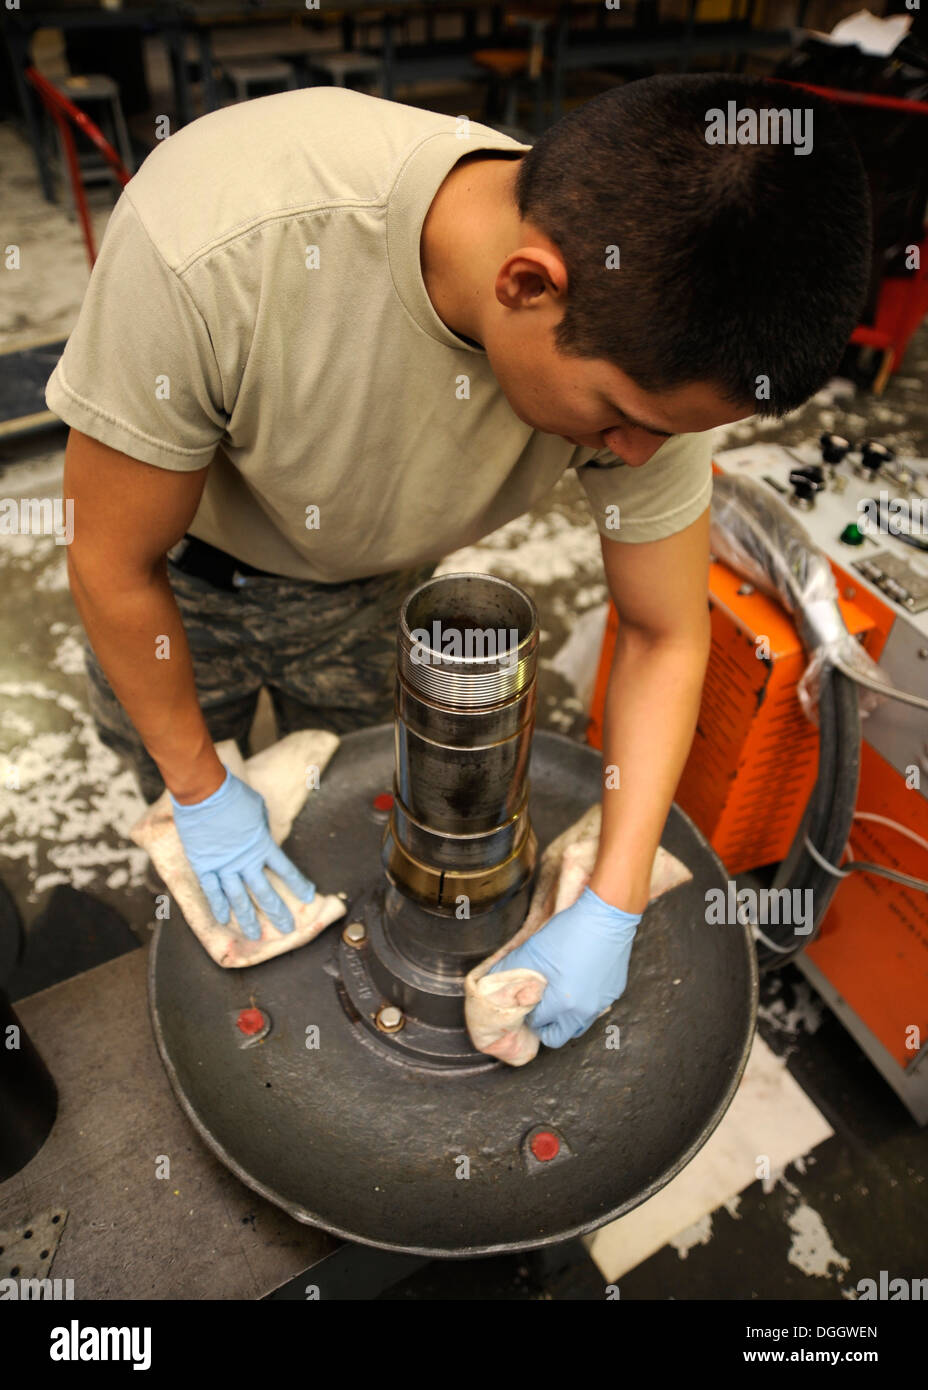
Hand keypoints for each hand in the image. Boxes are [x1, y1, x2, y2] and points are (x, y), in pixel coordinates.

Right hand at [170, 767, 315, 939]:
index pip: (286, 870)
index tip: (308, 896)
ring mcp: (224, 866)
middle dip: (277, 911)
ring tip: (255, 934)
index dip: (298, 884)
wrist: (204, 792)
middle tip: (286, 927)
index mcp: (262, 845)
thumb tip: (264, 837)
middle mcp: (245, 861)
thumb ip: (262, 828)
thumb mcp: (258, 808)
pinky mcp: (204, 865)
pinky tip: (223, 919)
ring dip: (247, 918)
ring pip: (238, 898)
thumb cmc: (233, 794)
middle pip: (264, 892)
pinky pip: (212, 891)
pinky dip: (218, 905)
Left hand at [487, 886, 639, 1047]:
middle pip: (560, 1036)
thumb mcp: (532, 950)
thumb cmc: (570, 932)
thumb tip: (493, 979)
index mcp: (563, 1003)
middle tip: (538, 1008)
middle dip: (546, 1026)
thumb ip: (509, 969)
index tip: (526, 1004)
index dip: (529, 1015)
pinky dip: (583, 1003)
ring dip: (565, 1019)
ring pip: (579, 1025)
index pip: (539, 1025)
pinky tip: (577, 982)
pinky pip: (594, 1008)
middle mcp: (585, 1010)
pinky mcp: (614, 992)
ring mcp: (602, 1003)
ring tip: (557, 998)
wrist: (607, 915)